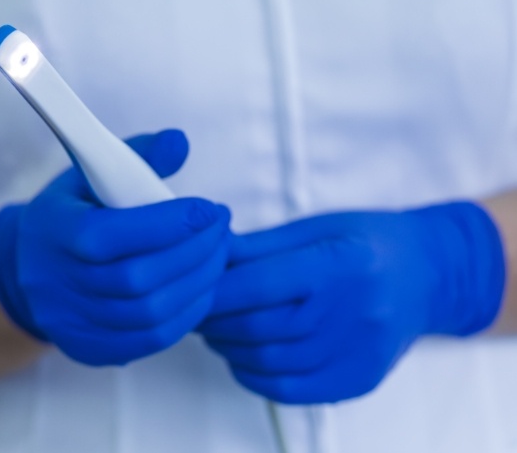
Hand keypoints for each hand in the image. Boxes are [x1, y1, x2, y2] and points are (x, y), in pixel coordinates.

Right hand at [0, 129, 231, 365]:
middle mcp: (57, 283)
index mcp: (54, 232)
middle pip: (137, 279)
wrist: (29, 268)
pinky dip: (187, 314)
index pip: (111, 235)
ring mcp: (72, 323)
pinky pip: (150, 340)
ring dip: (198, 283)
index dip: (168, 224)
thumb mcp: (92, 173)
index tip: (209, 209)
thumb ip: (138, 155)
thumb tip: (180, 142)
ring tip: (219, 255)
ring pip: (150, 314)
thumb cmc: (73, 213)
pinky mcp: (90, 348)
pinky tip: (202, 287)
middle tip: (222, 229)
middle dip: (194, 252)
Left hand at [199, 202, 504, 403]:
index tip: (191, 287)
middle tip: (196, 309)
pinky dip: (254, 376)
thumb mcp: (315, 228)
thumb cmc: (368, 242)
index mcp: (339, 265)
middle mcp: (351, 313)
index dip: (214, 290)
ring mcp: (357, 353)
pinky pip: (290, 390)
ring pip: (268, 362)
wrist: (427, 275)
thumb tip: (208, 255)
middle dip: (213, 320)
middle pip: (258, 327)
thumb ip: (260, 247)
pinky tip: (243, 357)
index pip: (258, 285)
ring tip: (216, 330)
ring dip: (228, 348)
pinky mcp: (357, 380)